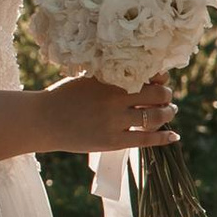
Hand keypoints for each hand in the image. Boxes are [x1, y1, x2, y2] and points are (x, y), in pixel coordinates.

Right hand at [40, 70, 178, 155]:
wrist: (43, 120)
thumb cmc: (63, 97)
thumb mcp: (87, 78)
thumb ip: (110, 77)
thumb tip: (140, 77)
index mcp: (110, 79)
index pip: (149, 75)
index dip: (160, 78)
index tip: (161, 80)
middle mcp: (115, 98)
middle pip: (158, 95)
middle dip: (167, 96)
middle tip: (167, 98)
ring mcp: (115, 120)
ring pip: (156, 117)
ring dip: (168, 114)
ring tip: (169, 113)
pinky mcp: (113, 140)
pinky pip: (146, 139)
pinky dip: (164, 138)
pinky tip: (173, 137)